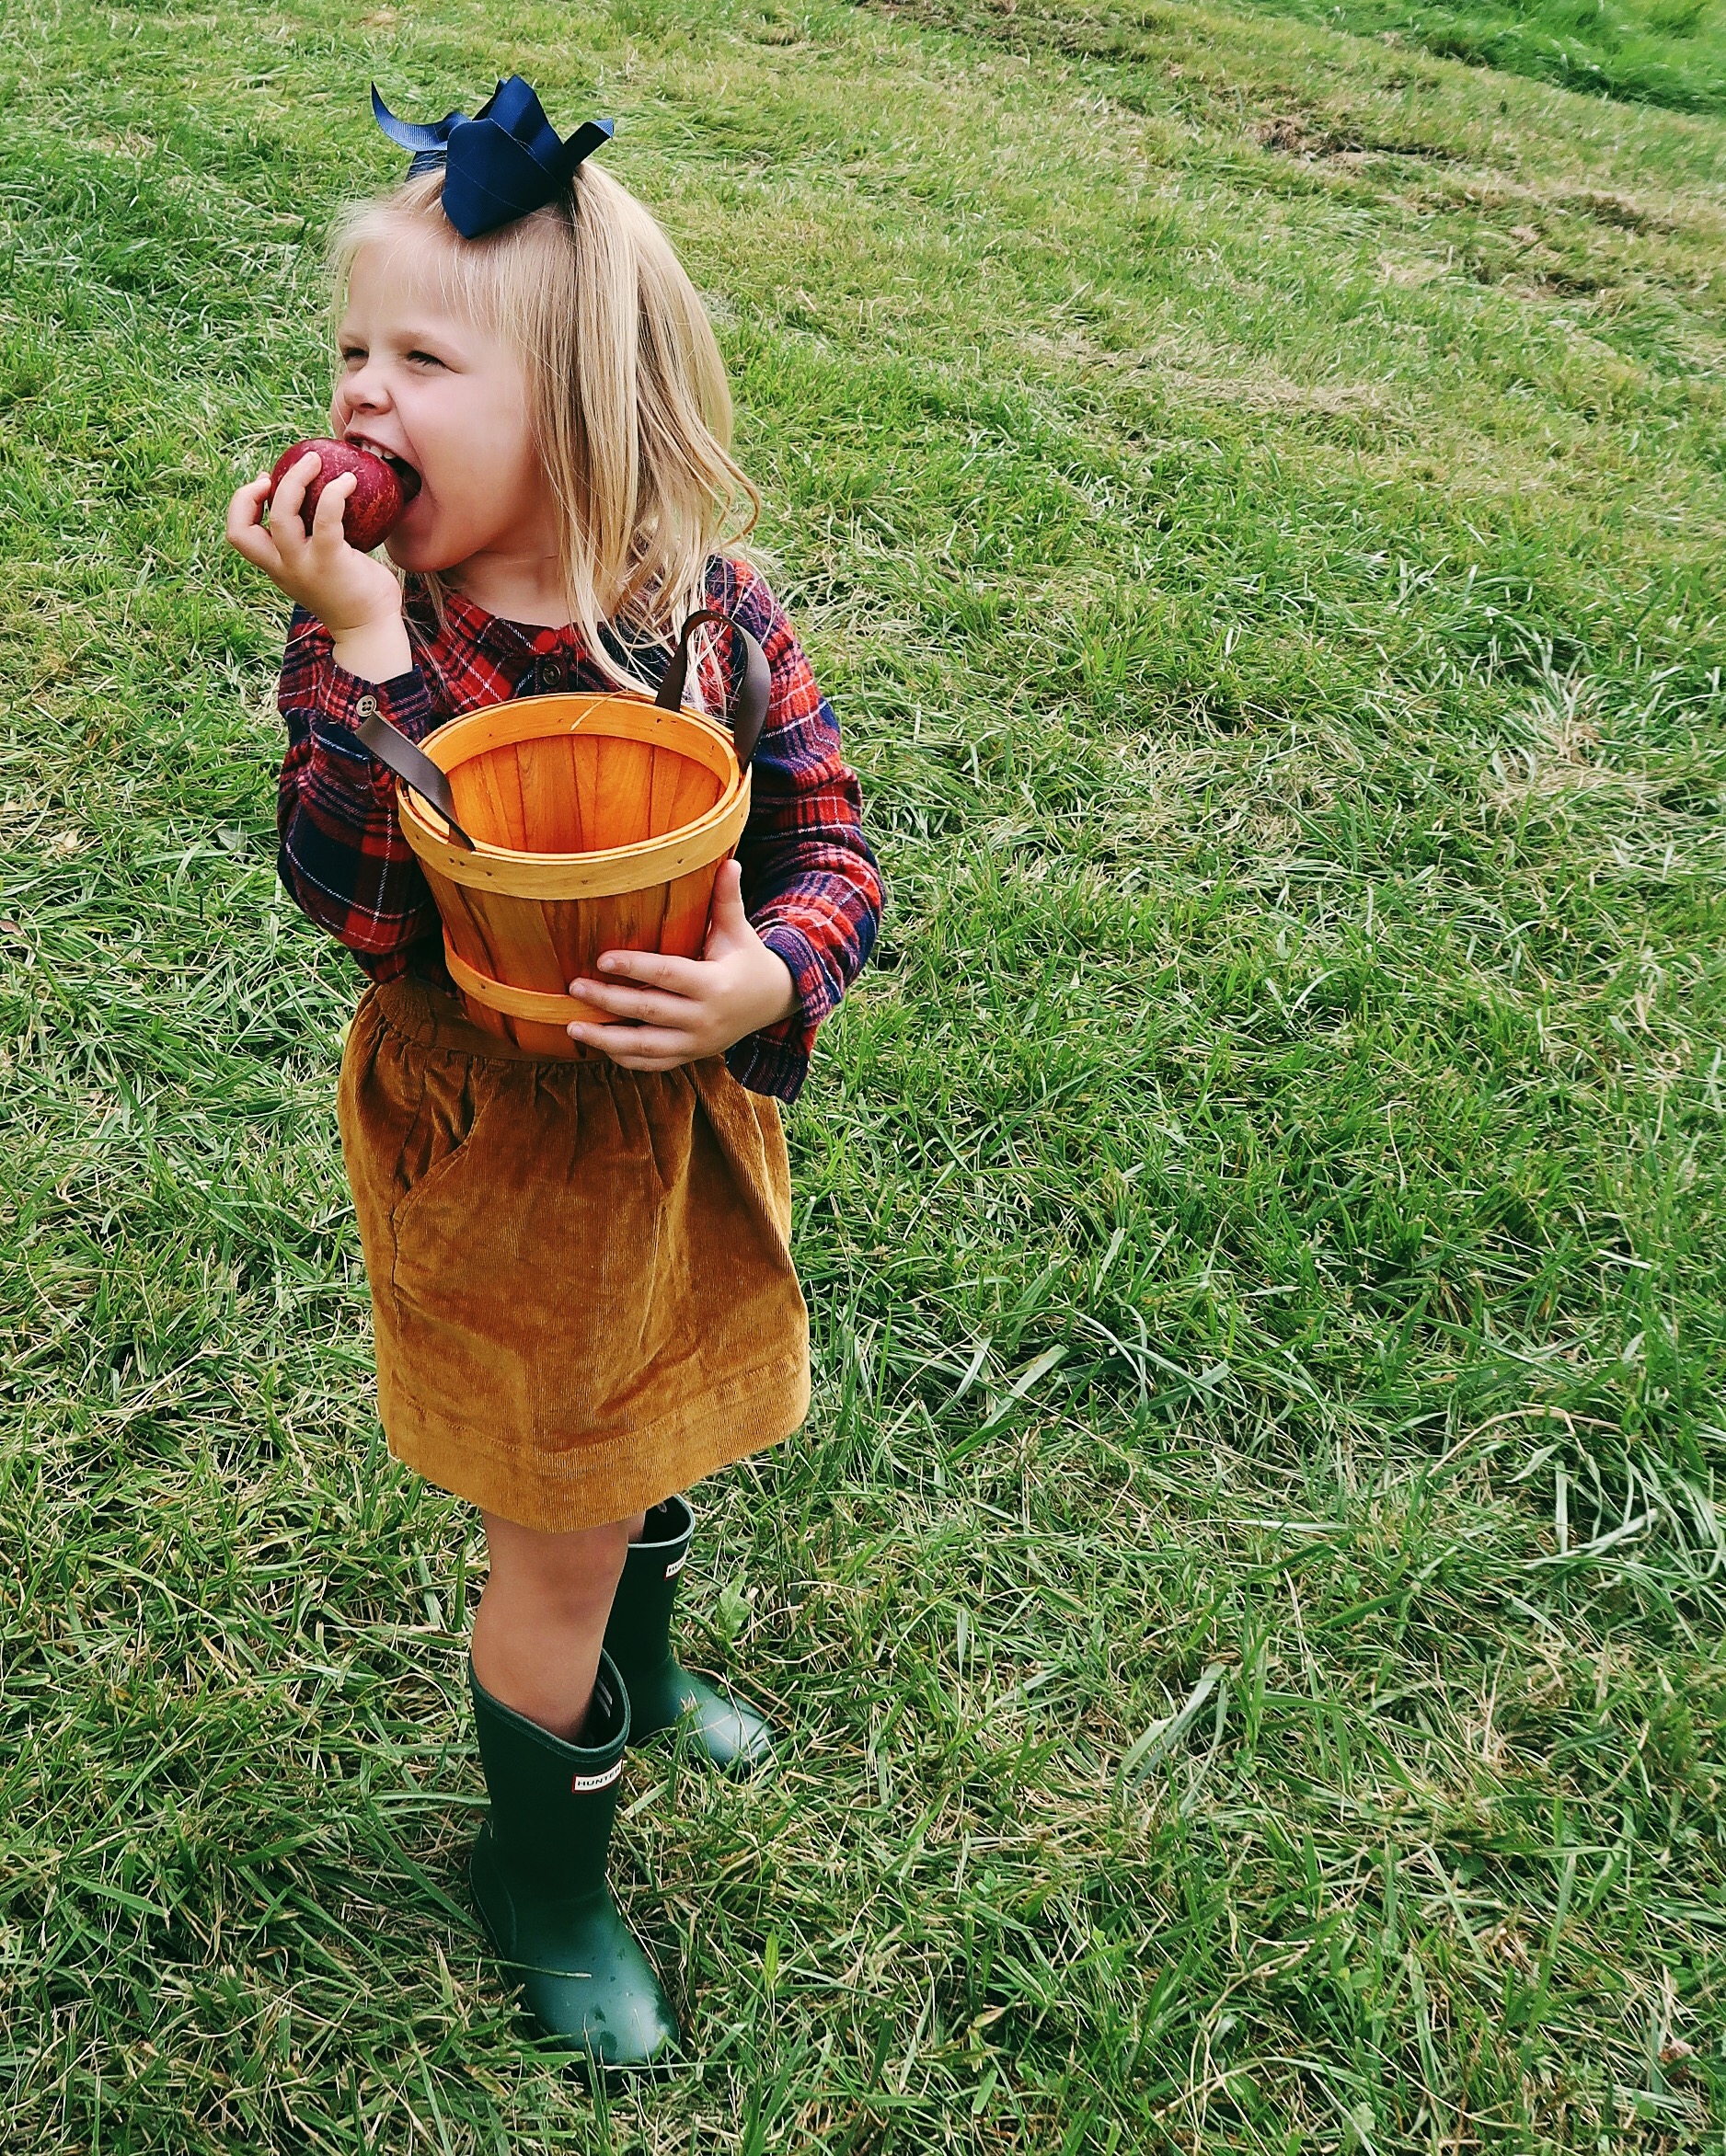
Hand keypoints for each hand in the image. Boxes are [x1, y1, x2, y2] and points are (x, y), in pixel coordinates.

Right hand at [225, 452, 409, 680]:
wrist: (372, 632)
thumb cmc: (355, 597)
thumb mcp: (321, 570)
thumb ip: (313, 545)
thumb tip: (327, 503)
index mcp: (276, 567)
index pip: (239, 535)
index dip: (242, 504)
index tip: (264, 485)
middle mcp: (283, 568)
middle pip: (243, 527)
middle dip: (253, 490)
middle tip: (280, 471)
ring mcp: (304, 566)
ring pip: (280, 516)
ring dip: (294, 481)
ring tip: (313, 461)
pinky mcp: (331, 562)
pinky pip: (326, 518)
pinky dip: (335, 494)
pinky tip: (349, 481)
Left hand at [567, 860, 798, 1071]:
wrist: (773, 1003)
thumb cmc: (747, 960)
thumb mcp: (738, 931)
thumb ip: (727, 900)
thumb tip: (728, 861)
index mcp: (715, 984)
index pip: (668, 974)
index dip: (634, 967)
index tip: (602, 959)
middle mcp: (705, 1018)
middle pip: (649, 1010)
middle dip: (609, 1000)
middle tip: (575, 987)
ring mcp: (698, 1042)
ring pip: (646, 1046)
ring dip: (607, 1039)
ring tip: (573, 1026)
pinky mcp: (692, 1056)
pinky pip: (654, 1063)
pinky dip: (625, 1058)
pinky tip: (599, 1047)